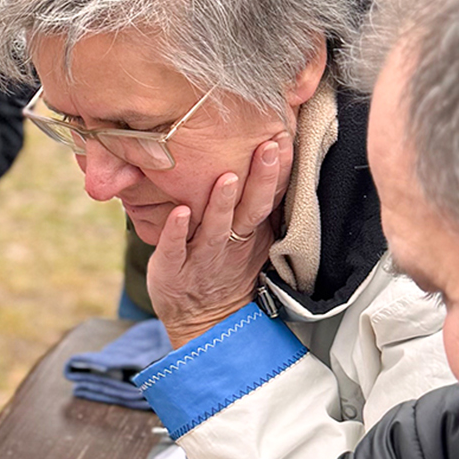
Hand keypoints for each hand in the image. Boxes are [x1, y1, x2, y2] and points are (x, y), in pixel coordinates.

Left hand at [148, 132, 292, 347]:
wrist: (203, 320)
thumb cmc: (224, 265)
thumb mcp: (249, 236)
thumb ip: (256, 201)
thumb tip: (271, 153)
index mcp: (250, 230)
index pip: (269, 196)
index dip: (278, 170)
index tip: (285, 138)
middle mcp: (231, 241)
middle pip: (251, 208)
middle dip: (261, 178)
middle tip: (268, 146)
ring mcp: (203, 256)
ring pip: (216, 228)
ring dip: (221, 203)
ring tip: (227, 177)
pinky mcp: (173, 269)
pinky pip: (175, 248)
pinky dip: (176, 231)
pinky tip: (179, 211)